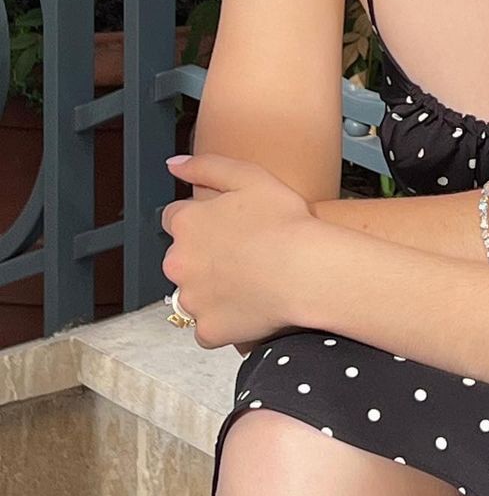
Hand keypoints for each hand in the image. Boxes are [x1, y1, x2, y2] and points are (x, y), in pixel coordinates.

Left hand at [161, 154, 315, 351]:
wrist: (306, 270)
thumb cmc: (284, 222)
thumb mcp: (249, 176)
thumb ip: (206, 166)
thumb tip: (174, 165)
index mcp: (187, 224)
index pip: (174, 219)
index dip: (202, 220)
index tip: (225, 226)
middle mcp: (179, 262)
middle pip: (182, 258)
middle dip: (204, 256)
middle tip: (243, 253)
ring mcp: (192, 300)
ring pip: (194, 293)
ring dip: (212, 288)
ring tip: (250, 280)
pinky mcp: (208, 329)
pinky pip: (208, 327)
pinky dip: (224, 320)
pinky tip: (249, 306)